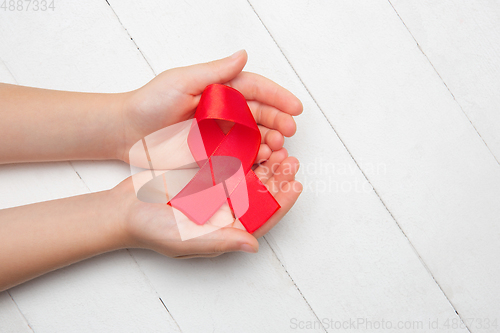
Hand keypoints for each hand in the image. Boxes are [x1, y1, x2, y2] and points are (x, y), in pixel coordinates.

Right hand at [116, 148, 301, 257]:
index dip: (282, 204)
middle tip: (290, 160)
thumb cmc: (153, 230)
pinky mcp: (205, 174)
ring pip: (250, 177)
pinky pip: (230, 163)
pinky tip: (255, 141)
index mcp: (227, 230)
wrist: (124, 209)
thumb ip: (220, 241)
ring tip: (278, 148)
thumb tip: (253, 246)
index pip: (263, 219)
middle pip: (261, 195)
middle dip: (278, 178)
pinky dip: (243, 153)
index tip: (295, 186)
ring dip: (266, 163)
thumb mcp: (187, 240)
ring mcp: (217, 192)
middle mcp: (227, 212)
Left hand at [118, 50, 302, 164]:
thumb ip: (215, 73)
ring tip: (279, 147)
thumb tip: (243, 55)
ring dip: (270, 141)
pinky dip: (254, 158)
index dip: (277, 97)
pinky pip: (239, 156)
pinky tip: (263, 160)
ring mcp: (219, 133)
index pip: (255, 89)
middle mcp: (224, 110)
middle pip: (260, 114)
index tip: (295, 107)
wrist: (127, 133)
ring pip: (254, 136)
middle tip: (290, 131)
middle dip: (278, 121)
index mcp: (220, 89)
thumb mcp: (182, 81)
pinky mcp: (212, 154)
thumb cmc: (150, 103)